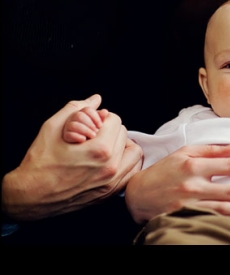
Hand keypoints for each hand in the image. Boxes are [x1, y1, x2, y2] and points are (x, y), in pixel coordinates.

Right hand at [2, 94, 142, 220]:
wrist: (31, 195)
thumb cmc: (39, 163)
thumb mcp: (53, 128)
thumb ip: (77, 109)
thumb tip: (96, 99)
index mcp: (100, 150)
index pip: (115, 121)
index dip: (101, 118)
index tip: (91, 124)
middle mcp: (110, 167)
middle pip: (124, 134)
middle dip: (110, 130)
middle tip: (94, 134)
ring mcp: (112, 182)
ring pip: (134, 152)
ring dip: (122, 145)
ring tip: (106, 145)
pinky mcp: (110, 192)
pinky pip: (132, 172)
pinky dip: (125, 162)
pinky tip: (111, 159)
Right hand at [125, 144, 229, 223]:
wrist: (137, 195)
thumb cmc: (163, 171)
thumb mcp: (183, 153)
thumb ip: (210, 150)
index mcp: (193, 166)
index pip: (229, 165)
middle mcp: (193, 185)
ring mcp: (190, 205)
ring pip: (224, 208)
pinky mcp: (186, 218)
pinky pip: (212, 219)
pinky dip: (229, 220)